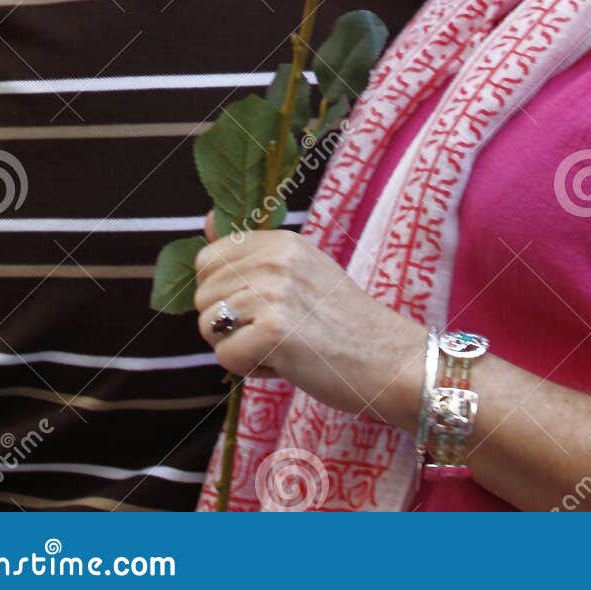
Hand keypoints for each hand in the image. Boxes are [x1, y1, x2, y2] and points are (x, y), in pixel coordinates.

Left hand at [194, 212, 423, 428]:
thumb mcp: (300, 270)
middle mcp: (275, 259)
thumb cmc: (342, 321)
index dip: (221, 292)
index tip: (255, 307)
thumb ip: (251, 250)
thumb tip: (206, 220)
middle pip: (202, 297)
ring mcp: (275, 293)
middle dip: (227, 325)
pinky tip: (285, 363)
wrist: (388, 358)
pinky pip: (225, 357)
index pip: (207, 259)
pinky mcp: (275, 331)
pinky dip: (249, 370)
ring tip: (281, 346)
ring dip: (238, 348)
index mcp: (280, 241)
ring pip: (209, 328)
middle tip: (272, 331)